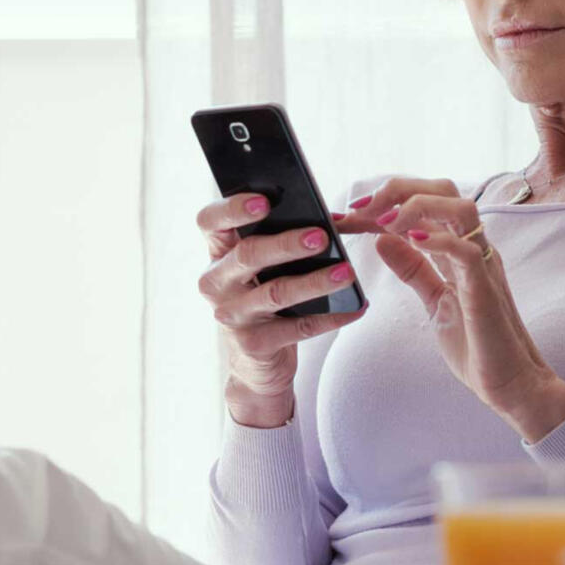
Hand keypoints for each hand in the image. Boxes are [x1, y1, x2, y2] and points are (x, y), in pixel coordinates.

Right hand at [196, 191, 367, 425]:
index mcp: (218, 253)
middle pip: (247, 255)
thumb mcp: (262, 268)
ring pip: (276, 293)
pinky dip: (330, 317)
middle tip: (319, 237)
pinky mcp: (254, 344)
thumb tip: (329, 217)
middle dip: (286, 244)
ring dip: (314, 281)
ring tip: (346, 272)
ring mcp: (232, 315)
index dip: (232, 208)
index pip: (210, 221)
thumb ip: (281, 238)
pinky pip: (298, 327)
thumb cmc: (264, 300)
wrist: (256, 363)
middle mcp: (216, 282)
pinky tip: (355, 307)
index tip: (263, 201)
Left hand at [347, 180, 564, 436]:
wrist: (509, 384)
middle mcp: (472, 248)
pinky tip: (412, 241)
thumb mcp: (434, 301)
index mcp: (458, 248)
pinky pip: (467, 250)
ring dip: (417, 206)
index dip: (382, 203)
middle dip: (397, 190)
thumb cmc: (477, 344)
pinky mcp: (486, 288)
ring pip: (460, 208)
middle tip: (360, 210)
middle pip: (442, 190)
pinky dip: (439, 239)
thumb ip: (413, 269)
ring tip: (384, 221)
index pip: (421, 206)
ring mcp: (482, 264)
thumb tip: (381, 240)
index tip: (344, 214)